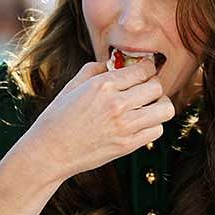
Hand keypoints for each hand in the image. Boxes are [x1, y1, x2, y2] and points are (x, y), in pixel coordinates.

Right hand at [23, 59, 174, 181]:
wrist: (50, 151)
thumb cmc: (58, 117)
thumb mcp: (73, 85)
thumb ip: (95, 69)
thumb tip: (113, 62)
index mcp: (104, 85)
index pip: (143, 70)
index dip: (147, 68)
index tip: (145, 71)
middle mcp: (117, 104)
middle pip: (157, 87)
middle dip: (153, 85)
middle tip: (145, 89)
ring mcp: (124, 126)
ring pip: (164, 109)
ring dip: (159, 105)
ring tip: (148, 106)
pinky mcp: (128, 145)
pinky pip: (157, 130)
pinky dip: (153, 125)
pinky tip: (141, 123)